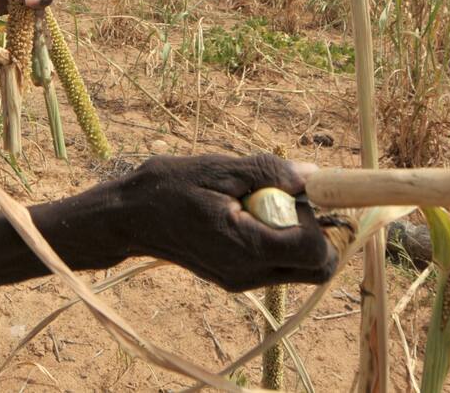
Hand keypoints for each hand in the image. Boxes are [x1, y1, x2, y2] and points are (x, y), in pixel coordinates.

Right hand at [118, 153, 337, 291]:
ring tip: (263, 204)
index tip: (297, 191)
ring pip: (301, 269)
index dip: (318, 218)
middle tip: (291, 200)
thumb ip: (268, 173)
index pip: (316, 250)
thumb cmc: (169, 187)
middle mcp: (249, 275)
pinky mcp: (236, 278)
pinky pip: (277, 266)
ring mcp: (242, 280)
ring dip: (299, 237)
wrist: (130, 217)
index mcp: (246, 249)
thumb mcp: (218, 169)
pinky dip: (280, 241)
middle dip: (320, 233)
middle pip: (318, 269)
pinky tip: (250, 214)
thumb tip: (313, 175)